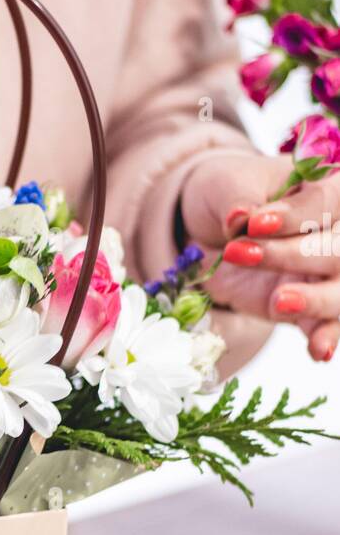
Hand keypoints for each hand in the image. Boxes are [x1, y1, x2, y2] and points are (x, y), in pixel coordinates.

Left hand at [181, 152, 339, 361]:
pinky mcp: (306, 308)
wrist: (208, 232)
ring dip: (314, 299)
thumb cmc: (227, 196)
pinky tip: (318, 350)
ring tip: (281, 301)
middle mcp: (334, 232)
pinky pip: (326, 326)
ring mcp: (324, 274)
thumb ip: (238, 198)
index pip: (326, 201)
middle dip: (292, 254)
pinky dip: (324, 338)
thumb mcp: (226, 184)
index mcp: (326, 188)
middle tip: (241, 252)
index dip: (294, 215)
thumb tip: (240, 216)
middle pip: (337, 249)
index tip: (255, 223)